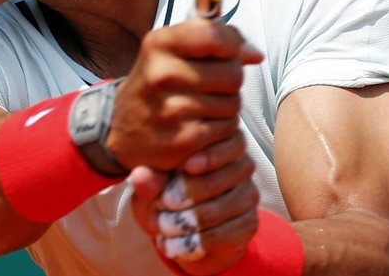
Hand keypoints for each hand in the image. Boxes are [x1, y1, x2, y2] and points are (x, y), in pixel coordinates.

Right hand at [105, 19, 262, 171]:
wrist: (119, 127)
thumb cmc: (158, 80)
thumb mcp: (175, 48)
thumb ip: (219, 40)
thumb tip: (256, 55)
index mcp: (161, 44)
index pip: (216, 35)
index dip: (232, 45)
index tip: (225, 54)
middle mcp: (163, 74)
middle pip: (233, 74)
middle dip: (231, 81)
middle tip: (212, 86)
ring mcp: (172, 109)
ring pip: (233, 104)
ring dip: (227, 107)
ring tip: (203, 106)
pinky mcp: (182, 141)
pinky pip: (227, 130)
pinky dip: (221, 130)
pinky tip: (201, 126)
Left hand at [131, 133, 260, 275]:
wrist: (184, 229)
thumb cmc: (168, 194)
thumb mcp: (156, 186)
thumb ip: (151, 180)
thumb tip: (139, 176)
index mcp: (225, 145)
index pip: (230, 144)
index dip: (211, 155)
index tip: (188, 166)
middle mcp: (243, 167)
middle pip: (224, 178)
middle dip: (191, 193)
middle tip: (164, 204)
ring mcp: (249, 195)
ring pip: (221, 208)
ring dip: (189, 221)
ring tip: (163, 227)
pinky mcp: (249, 224)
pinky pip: (225, 233)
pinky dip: (197, 241)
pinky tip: (175, 244)